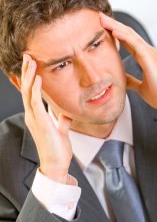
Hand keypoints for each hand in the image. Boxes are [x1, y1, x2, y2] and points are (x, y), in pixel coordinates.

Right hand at [21, 54, 72, 182]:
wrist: (56, 165)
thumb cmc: (57, 149)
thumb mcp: (60, 130)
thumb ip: (61, 120)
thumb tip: (65, 113)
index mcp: (36, 116)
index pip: (30, 93)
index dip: (30, 78)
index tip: (32, 64)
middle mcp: (32, 116)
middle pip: (27, 89)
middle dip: (27, 72)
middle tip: (27, 56)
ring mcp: (35, 119)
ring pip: (29, 93)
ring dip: (30, 76)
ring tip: (30, 61)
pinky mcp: (41, 124)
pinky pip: (36, 104)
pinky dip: (36, 90)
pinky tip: (38, 79)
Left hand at [100, 13, 156, 122]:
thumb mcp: (139, 87)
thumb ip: (131, 80)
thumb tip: (121, 78)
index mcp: (144, 57)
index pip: (127, 40)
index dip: (115, 32)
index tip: (102, 26)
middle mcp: (147, 52)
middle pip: (127, 34)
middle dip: (113, 25)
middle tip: (99, 16)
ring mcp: (149, 53)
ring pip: (130, 35)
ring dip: (116, 26)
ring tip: (103, 19)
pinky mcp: (150, 59)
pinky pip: (135, 44)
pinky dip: (124, 37)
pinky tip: (114, 31)